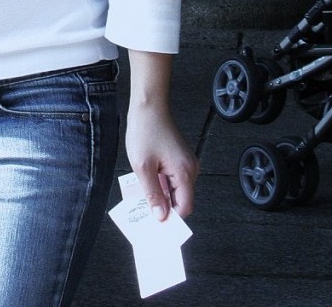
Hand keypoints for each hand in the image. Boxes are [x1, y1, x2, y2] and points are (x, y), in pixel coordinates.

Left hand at [125, 101, 198, 220]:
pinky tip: (146, 181)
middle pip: (180, 199)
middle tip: (144, 212)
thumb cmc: (145, 131)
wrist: (148, 105)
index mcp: (185, 172)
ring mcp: (185, 162)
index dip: (171, 218)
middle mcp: (190, 169)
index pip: (184, 207)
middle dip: (164, 207)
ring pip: (175, 189)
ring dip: (160, 194)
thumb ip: (152, 194)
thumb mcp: (143, 166)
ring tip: (141, 194)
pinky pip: (172, 178)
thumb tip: (160, 217)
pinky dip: (160, 183)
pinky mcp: (179, 158)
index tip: (155, 225)